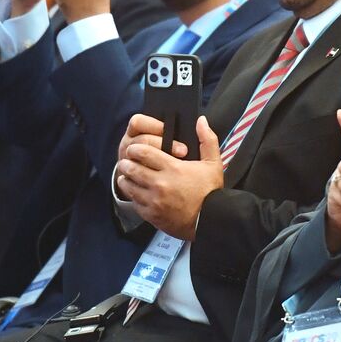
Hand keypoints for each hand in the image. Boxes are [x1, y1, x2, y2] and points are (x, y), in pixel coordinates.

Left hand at [116, 116, 224, 239]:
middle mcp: (160, 184)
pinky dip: (132, 195)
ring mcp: (154, 201)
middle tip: (128, 160)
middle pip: (132, 168)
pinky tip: (135, 191)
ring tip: (128, 174)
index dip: (136, 148)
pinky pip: (133, 202)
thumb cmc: (211, 192)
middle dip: (128, 162)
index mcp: (174, 169)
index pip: (144, 152)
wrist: (211, 221)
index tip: (135, 149)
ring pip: (128, 185)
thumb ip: (207, 139)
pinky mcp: (151, 215)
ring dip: (126, 178)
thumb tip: (200, 120)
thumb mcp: (214, 163)